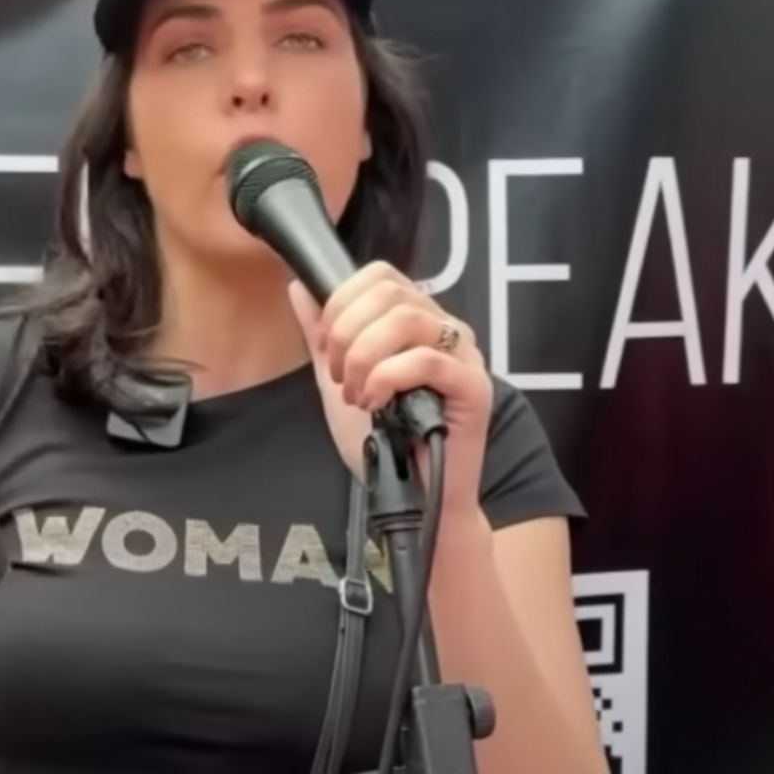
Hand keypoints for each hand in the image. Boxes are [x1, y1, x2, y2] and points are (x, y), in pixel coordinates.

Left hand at [289, 263, 493, 527]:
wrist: (413, 498)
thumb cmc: (385, 442)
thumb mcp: (340, 380)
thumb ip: (323, 334)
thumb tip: (299, 286)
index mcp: (417, 320)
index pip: (381, 275)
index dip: (342, 302)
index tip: (325, 346)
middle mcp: (445, 328)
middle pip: (391, 293)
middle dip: (348, 332)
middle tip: (340, 377)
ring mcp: (463, 355)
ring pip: (407, 319)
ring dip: (365, 357)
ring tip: (357, 394)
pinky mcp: (474, 386)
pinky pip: (427, 360)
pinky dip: (388, 378)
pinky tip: (376, 404)